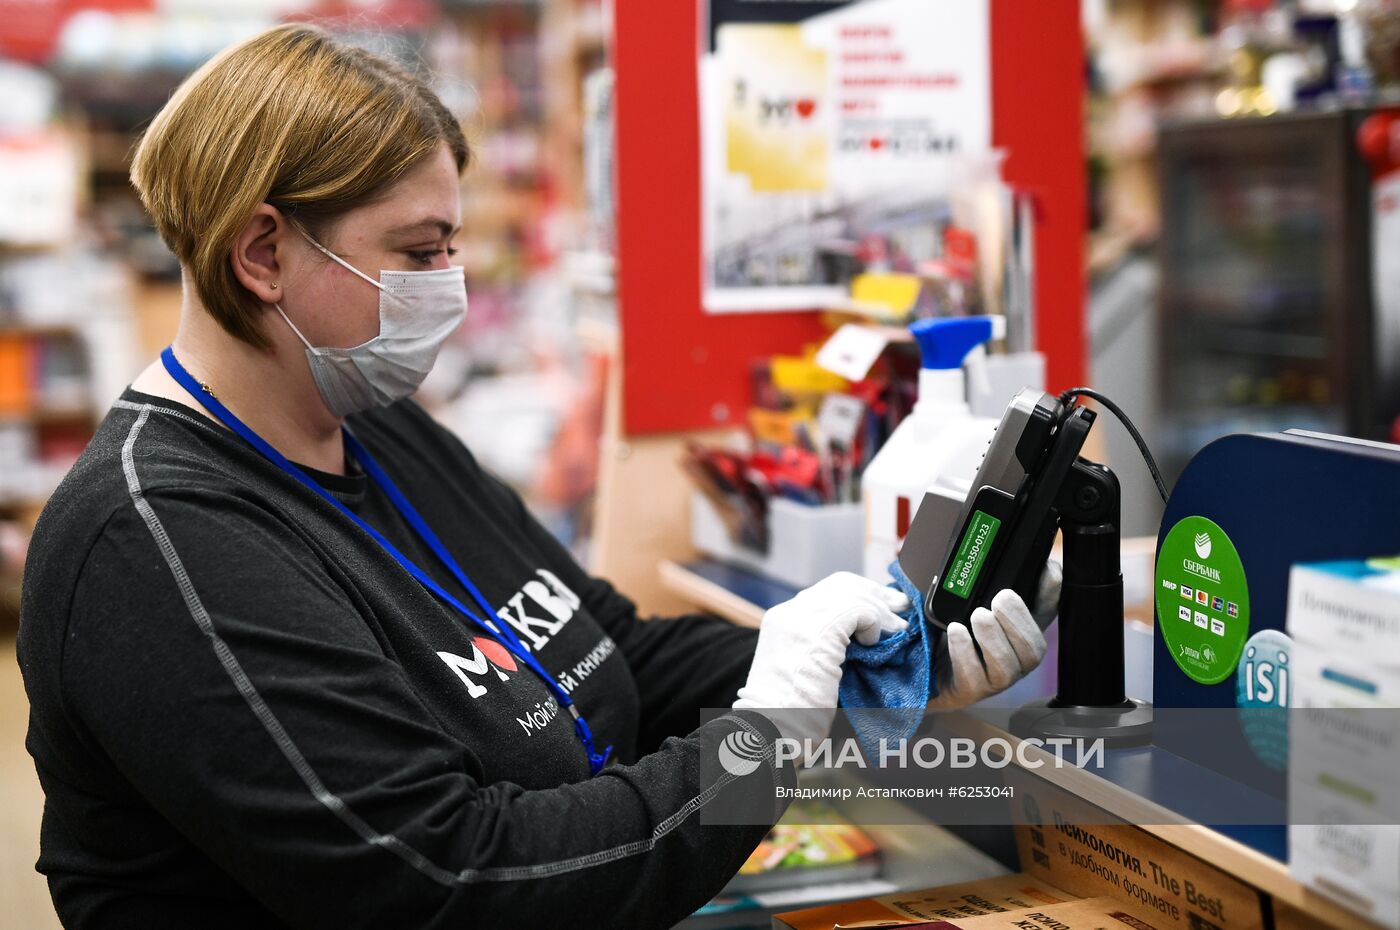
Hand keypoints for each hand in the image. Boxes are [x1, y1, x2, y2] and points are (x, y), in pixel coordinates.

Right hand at [734, 571, 909, 744]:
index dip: (859, 594)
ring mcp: (801, 619)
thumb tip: (861, 632)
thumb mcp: (804, 667)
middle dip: (875, 594)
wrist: (772, 730)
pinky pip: (858, 610)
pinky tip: (874, 642)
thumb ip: (824, 644)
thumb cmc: (790, 713)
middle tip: (899, 609)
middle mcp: (789, 613)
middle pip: (841, 584)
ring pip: (852, 594)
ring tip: (898, 630)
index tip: (883, 608)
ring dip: (881, 611)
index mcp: (782, 620)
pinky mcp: (818, 631)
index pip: (826, 590)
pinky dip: (874, 623)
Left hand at [926, 560, 1059, 710]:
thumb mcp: (971, 600)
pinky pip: (974, 677)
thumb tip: (997, 553)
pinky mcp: (971, 690)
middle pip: (1034, 647)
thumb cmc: (954, 628)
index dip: (1052, 591)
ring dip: (993, 636)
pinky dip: (965, 651)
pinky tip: (956, 631)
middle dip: (1019, 619)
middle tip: (1001, 598)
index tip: (1047, 568)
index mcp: (1022, 629)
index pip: (1048, 611)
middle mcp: (1015, 657)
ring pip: (1007, 665)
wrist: (925, 665)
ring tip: (977, 615)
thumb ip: (987, 581)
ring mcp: (995, 678)